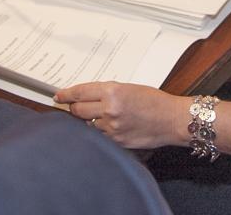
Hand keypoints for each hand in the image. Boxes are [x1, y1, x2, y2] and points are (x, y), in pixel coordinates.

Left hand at [54, 82, 187, 149]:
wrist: (172, 120)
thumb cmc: (155, 101)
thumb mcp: (130, 88)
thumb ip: (108, 92)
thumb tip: (87, 97)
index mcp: (113, 91)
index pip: (80, 92)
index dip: (66, 94)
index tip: (58, 96)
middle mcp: (110, 109)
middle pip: (78, 110)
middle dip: (74, 108)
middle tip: (74, 107)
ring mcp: (112, 127)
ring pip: (87, 125)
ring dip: (89, 121)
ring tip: (100, 117)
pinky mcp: (116, 141)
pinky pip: (99, 136)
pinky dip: (100, 132)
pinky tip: (108, 128)